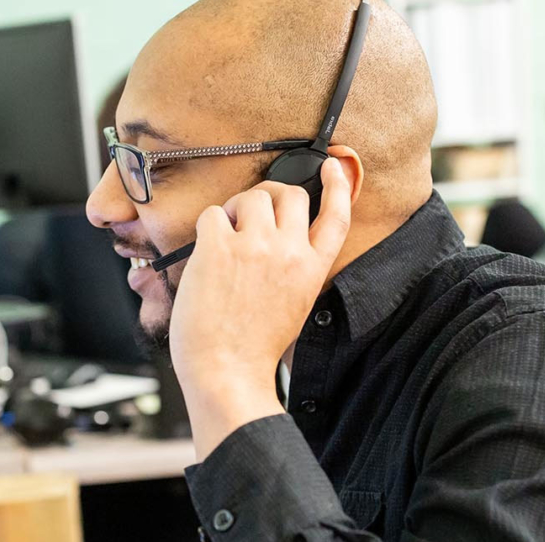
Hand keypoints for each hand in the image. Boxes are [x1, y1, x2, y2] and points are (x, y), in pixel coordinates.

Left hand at [169, 157, 351, 457]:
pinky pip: (214, 213)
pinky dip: (209, 227)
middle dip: (271, 195)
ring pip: (253, 195)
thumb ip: (295, 268)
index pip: (337, 216)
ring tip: (227, 237)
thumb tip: (277, 236)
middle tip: (253, 212)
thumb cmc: (255, 348)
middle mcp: (290, 252)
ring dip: (238, 208)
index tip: (332, 167)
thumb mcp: (295, 305)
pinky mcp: (219, 247)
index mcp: (313, 269)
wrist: (228, 372)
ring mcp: (255, 246)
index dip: (338, 186)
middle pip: (291, 194)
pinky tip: (207, 253)